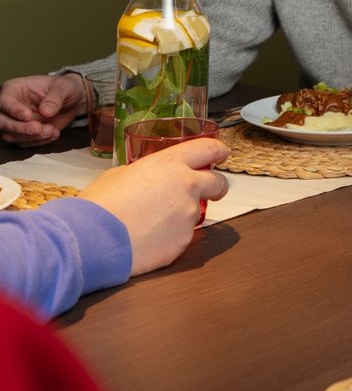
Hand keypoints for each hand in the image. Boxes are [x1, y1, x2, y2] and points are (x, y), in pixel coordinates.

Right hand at [0, 73, 87, 146]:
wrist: (72, 100)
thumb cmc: (64, 88)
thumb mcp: (65, 87)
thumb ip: (55, 98)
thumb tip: (46, 112)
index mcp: (14, 90)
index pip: (5, 102)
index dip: (14, 110)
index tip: (28, 116)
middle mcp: (9, 107)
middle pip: (2, 122)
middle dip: (19, 128)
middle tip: (38, 128)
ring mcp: (15, 122)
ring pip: (11, 135)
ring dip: (30, 137)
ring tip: (51, 131)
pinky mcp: (23, 134)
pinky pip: (24, 143)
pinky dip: (38, 142)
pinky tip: (53, 134)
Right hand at [79, 139, 230, 275]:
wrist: (91, 240)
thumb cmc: (99, 205)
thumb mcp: (118, 175)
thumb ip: (141, 173)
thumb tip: (145, 179)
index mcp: (170, 164)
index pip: (208, 149)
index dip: (218, 151)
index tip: (222, 154)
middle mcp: (187, 186)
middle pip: (218, 182)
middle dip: (216, 186)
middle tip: (209, 190)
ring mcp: (188, 215)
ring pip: (195, 212)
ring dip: (181, 215)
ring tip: (151, 222)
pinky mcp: (183, 241)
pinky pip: (181, 236)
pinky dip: (169, 237)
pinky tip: (147, 239)